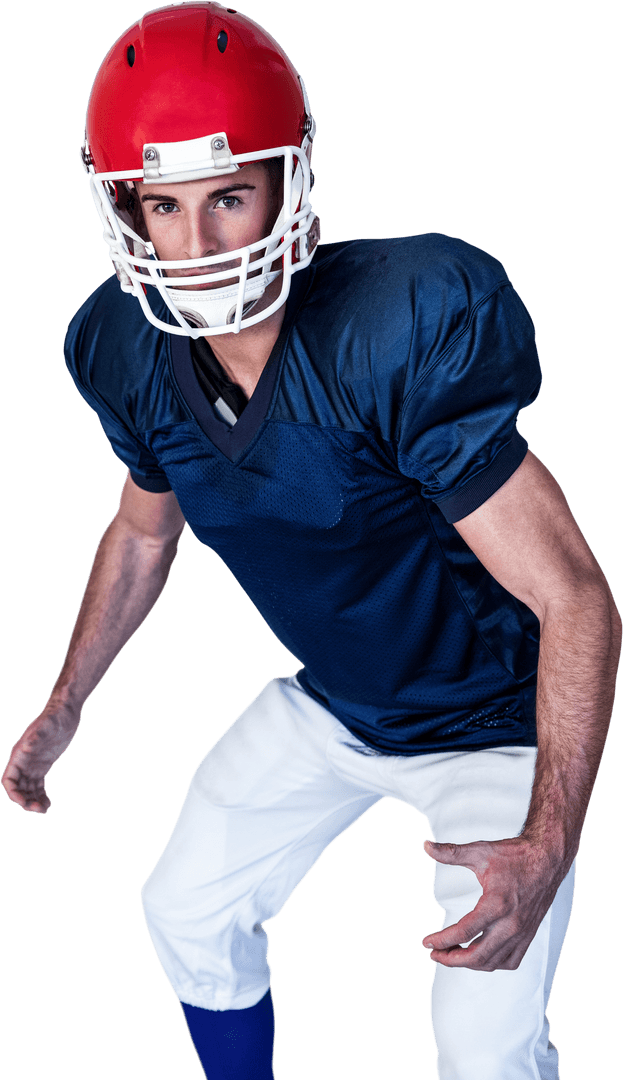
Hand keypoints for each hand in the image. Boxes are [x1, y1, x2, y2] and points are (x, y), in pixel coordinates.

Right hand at [1, 705, 80, 813]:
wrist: (65, 712)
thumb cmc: (55, 717)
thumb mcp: (47, 725)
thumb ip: (36, 735)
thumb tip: (26, 746)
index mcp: (20, 755)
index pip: (9, 779)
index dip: (13, 793)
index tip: (24, 803)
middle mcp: (24, 762)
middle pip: (18, 787)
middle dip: (25, 801)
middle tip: (39, 810)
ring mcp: (33, 765)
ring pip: (28, 789)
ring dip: (33, 801)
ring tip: (45, 809)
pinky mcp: (43, 766)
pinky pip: (38, 786)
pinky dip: (41, 795)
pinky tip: (49, 803)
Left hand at [421, 836, 568, 971]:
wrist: (547, 858)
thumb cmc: (515, 855)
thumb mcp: (480, 851)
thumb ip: (451, 853)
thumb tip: (426, 846)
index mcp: (497, 904)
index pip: (464, 932)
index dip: (442, 940)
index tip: (427, 942)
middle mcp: (511, 924)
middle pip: (477, 956)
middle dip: (452, 960)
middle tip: (435, 954)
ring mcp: (522, 933)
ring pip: (493, 963)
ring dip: (469, 964)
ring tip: (453, 955)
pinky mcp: (528, 935)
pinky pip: (510, 961)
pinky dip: (492, 964)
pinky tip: (480, 956)